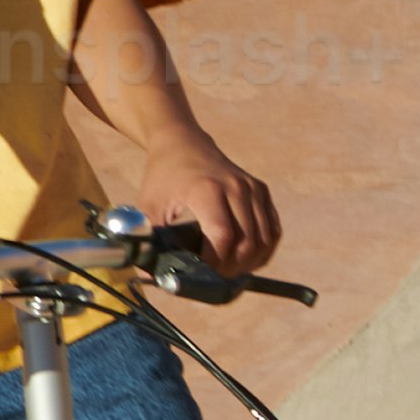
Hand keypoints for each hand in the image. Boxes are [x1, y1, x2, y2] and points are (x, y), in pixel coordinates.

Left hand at [123, 137, 282, 273]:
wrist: (184, 143)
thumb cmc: (164, 176)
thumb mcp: (149, 205)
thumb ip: (149, 239)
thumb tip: (147, 273)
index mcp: (206, 189)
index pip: (223, 236)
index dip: (216, 262)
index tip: (202, 271)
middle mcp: (235, 187)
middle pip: (247, 241)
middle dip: (233, 267)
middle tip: (216, 276)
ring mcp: (252, 188)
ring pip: (264, 239)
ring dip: (250, 262)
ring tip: (231, 269)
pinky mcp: (261, 191)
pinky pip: (273, 229)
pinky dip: (263, 249)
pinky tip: (248, 258)